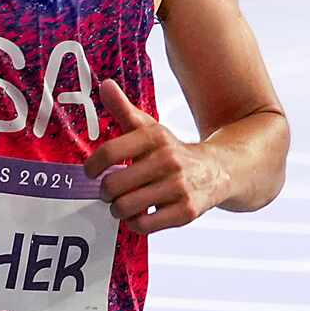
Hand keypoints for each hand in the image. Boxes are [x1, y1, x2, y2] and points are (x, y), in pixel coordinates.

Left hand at [83, 79, 219, 234]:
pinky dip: (135, 224)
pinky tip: (139, 215)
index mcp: (155, 137)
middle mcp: (168, 160)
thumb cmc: (172, 151)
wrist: (218, 171)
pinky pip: (145, 225)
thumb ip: (123, 109)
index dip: (92, 166)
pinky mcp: (186, 211)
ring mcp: (178, 186)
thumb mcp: (150, 128)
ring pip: (126, 207)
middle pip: (113, 184)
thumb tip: (105, 85)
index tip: (90, 172)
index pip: (109, 152)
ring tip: (123, 204)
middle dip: (105, 192)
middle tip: (109, 191)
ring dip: (118, 209)